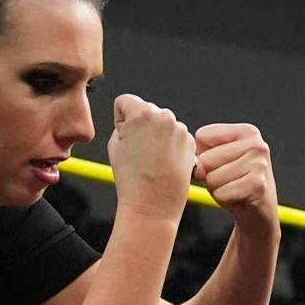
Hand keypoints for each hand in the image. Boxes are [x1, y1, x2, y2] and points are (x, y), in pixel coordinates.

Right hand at [108, 94, 196, 222]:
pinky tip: (163, 163)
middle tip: (138, 152)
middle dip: (141, 126)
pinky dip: (170, 146)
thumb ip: (123, 124)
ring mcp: (180, 129)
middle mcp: (165, 116)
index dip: (120, 119)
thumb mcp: (114, 144)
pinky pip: (175, 137)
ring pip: (163, 125)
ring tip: (151, 160)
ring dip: (157, 136)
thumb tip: (133, 120)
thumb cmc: (132, 177)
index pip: (125, 101)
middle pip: (147, 112)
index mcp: (142, 112)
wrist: (153, 202)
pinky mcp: (190, 143)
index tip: (124, 136)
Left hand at [192, 123, 276, 229]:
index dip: (205, 155)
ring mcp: (259, 164)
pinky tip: (239, 199)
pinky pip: (221, 193)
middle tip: (229, 181)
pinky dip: (225, 200)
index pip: (203, 136)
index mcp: (246, 131)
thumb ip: (202, 156)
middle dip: (210, 175)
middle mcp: (257, 144)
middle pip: (206, 159)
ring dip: (218, 189)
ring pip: (212, 178)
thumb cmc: (235, 184)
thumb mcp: (217, 161)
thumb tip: (199, 168)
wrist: (257, 214)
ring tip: (234, 189)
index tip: (222, 164)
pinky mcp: (258, 185)